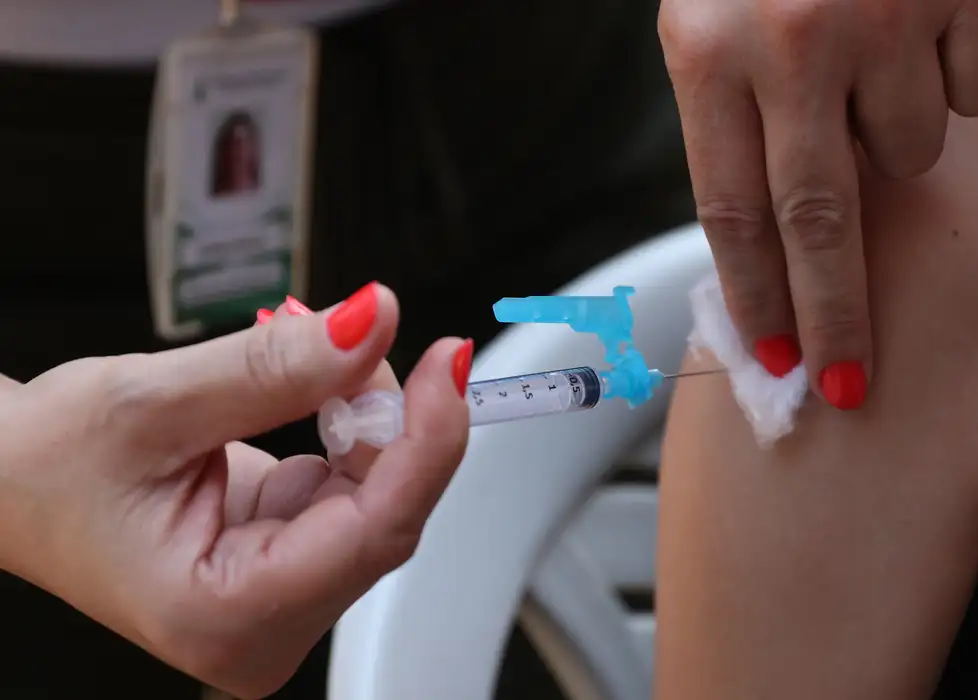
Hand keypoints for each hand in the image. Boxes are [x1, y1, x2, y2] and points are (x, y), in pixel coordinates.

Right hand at [0, 284, 473, 697]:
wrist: (9, 481)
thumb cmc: (45, 467)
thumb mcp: (154, 401)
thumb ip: (277, 367)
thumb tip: (374, 322)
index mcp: (226, 616)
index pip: (375, 531)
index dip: (426, 441)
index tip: (448, 364)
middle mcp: (263, 628)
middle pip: (385, 514)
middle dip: (384, 416)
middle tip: (347, 335)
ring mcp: (281, 600)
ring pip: (379, 498)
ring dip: (363, 417)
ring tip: (300, 360)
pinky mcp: (288, 565)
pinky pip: (356, 491)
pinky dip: (347, 430)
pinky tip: (307, 398)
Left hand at [659, 0, 977, 408]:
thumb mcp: (709, 18)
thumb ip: (733, 117)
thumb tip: (771, 243)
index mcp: (708, 50)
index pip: (732, 212)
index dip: (758, 297)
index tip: (779, 359)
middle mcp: (791, 42)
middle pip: (819, 223)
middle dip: (836, 314)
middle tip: (850, 383)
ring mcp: (882, 17)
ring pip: (908, 152)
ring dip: (893, 140)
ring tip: (871, 73)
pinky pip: (973, 92)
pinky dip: (952, 81)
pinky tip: (921, 33)